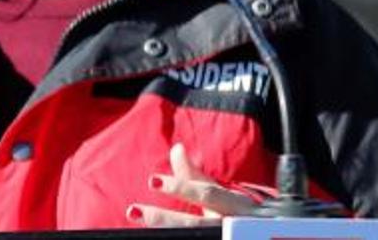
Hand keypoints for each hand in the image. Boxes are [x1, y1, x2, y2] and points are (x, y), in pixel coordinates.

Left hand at [126, 143, 268, 226]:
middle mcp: (236, 225)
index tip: (152, 181)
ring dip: (167, 234)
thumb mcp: (225, 196)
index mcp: (237, 206)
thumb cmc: (244, 217)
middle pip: (196, 225)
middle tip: (133, 211)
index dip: (181, 188)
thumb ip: (198, 177)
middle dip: (164, 220)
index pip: (208, 194)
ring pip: (195, 238)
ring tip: (138, 219)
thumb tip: (177, 148)